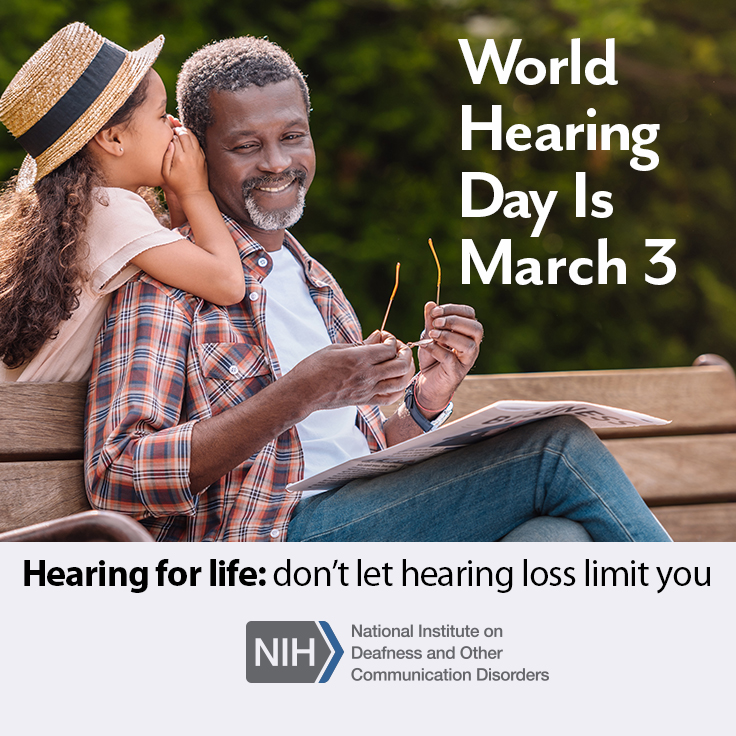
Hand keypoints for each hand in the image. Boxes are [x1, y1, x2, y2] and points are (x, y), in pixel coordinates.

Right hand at [161, 118, 208, 203]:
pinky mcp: (203, 158)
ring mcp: (198, 156)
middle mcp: (190, 155)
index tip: (167, 131)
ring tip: (179, 130)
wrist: (195, 194)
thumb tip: (170, 143)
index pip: (174, 138)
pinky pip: (198, 143)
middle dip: (178, 129)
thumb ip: (166, 157)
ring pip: (193, 137)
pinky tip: (187, 138)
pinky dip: (192, 138)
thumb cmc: (177, 185)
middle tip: (173, 127)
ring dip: (186, 131)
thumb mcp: (166, 173)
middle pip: (184, 134)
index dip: (170, 132)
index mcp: (180, 158)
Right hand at [287, 333, 413, 411]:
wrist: (302, 393)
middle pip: (400, 365)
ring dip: (405, 370)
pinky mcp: (364, 401)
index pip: (389, 349)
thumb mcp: (336, 348)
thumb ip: (361, 344)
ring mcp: (367, 390)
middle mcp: (366, 375)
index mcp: (358, 358)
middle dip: (404, 353)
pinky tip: (395, 381)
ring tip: (399, 363)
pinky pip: (390, 398)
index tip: (385, 337)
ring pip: (400, 382)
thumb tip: (378, 336)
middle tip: (398, 349)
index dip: (391, 340)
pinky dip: (398, 389)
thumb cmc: (314, 367)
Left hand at [414, 302, 482, 413]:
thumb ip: (430, 321)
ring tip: (432, 334)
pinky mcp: (456, 373)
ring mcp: (466, 360)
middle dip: (455, 321)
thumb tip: (430, 304)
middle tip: (436, 322)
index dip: (454, 309)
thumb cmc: (432, 358)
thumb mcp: (429, 336)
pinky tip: (426, 346)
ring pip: (469, 345)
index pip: (470, 314)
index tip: (435, 311)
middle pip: (476, 329)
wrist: (427, 383)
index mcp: (467, 333)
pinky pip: (451, 359)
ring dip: (449, 336)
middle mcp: (472, 346)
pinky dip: (437, 350)